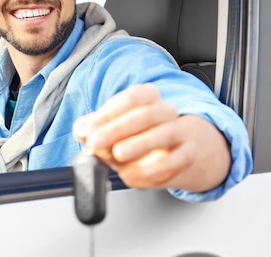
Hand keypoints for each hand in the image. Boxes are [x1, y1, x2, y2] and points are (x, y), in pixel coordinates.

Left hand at [73, 83, 230, 190]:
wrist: (165, 155)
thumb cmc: (130, 137)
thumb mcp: (106, 129)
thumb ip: (90, 128)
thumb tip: (83, 132)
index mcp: (146, 96)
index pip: (129, 99)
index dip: (107, 114)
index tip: (89, 131)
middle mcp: (165, 110)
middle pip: (145, 114)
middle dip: (117, 129)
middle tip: (96, 142)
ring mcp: (179, 131)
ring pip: (164, 133)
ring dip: (139, 144)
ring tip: (118, 154)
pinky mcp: (188, 154)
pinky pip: (178, 159)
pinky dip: (158, 167)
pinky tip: (139, 173)